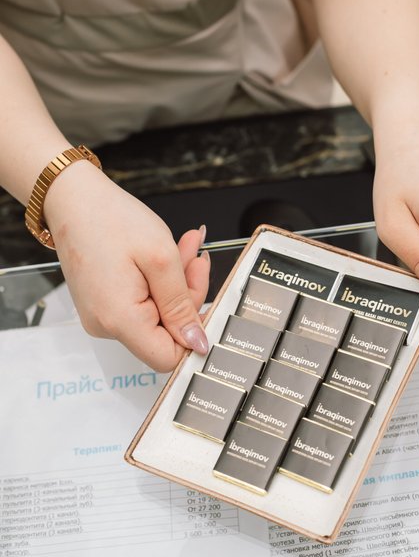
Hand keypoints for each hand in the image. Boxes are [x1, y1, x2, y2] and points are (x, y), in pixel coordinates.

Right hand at [44, 162, 209, 370]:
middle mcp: (106, 325)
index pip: (168, 358)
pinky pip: (141, 302)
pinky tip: (166, 254)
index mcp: (120, 320)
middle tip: (197, 257)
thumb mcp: (161, 258)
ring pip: (157, 314)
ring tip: (185, 246)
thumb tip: (197, 343)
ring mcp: (102, 315)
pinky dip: (158, 280)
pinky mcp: (103, 303)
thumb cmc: (111, 219)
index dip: (194, 334)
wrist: (73, 198)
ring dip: (176, 282)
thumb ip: (181, 304)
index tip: (208, 301)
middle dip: (188, 295)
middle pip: (166, 333)